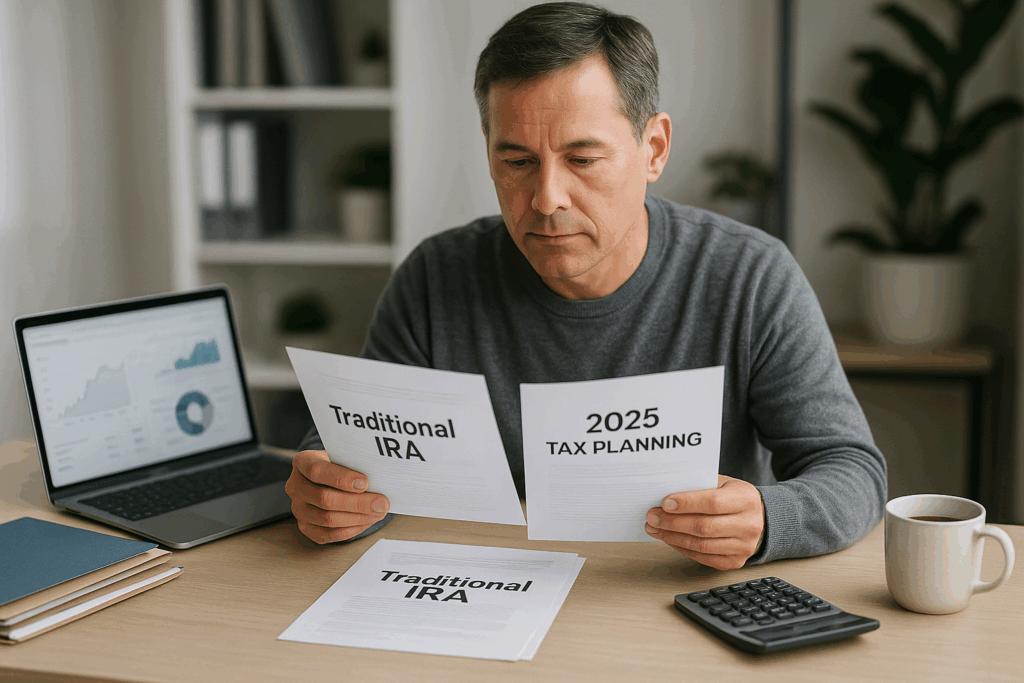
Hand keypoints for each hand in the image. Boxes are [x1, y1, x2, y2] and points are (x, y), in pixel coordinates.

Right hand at [285, 450, 389, 543]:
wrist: (329, 478)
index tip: (365, 483)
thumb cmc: (340, 465)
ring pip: (327, 519)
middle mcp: (295, 486)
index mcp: (303, 462)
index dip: (341, 478)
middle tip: (381, 503)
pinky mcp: (306, 527)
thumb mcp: (344, 456)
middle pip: (324, 499)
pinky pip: (329, 534)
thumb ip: (354, 464)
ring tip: (378, 512)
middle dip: (357, 503)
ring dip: (358, 518)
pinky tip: (368, 520)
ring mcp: (298, 509)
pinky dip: (352, 529)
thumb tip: (379, 478)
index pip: (317, 471)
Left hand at [645, 474, 765, 570]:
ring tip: (656, 529)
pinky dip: (682, 548)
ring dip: (673, 537)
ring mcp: (743, 546)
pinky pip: (703, 557)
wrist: (759, 518)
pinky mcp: (735, 561)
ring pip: (701, 544)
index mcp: (746, 499)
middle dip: (673, 523)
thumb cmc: (733, 497)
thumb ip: (699, 487)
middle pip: (704, 527)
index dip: (687, 504)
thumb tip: (666, 496)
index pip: (713, 503)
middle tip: (652, 517)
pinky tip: (670, 539)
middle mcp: (749, 524)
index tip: (665, 503)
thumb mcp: (722, 484)